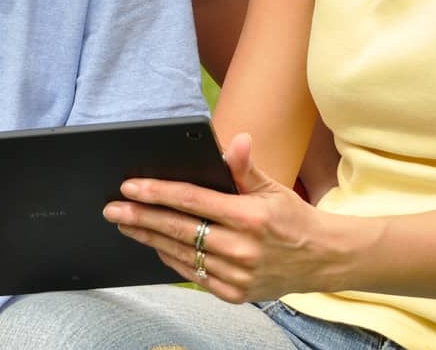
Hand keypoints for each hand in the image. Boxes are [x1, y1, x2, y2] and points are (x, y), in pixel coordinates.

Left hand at [102, 133, 330, 302]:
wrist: (323, 260)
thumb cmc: (293, 218)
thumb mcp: (273, 188)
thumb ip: (246, 168)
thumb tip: (235, 140)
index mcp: (249, 217)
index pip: (192, 201)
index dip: (158, 193)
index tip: (131, 187)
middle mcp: (241, 249)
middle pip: (178, 230)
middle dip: (140, 218)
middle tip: (112, 210)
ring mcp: (237, 275)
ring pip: (182, 254)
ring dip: (150, 239)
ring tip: (127, 226)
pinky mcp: (235, 293)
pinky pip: (195, 275)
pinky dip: (173, 259)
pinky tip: (156, 246)